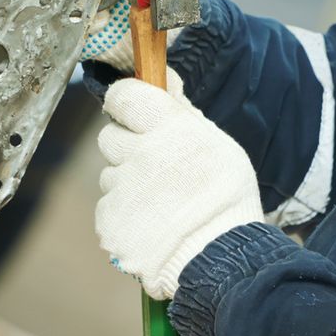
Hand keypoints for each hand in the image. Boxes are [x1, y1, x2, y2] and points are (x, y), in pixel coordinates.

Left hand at [95, 72, 261, 299]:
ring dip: (128, 186)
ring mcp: (121, 189)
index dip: (125, 102)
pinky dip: (124, 216)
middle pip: (109, 137)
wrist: (221, 259)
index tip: (132, 112)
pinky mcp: (109, 221)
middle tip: (155, 168)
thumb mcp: (216, 144)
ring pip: (110, 176)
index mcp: (167, 128)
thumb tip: (163, 75)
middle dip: (127, 149)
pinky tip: (151, 225)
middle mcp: (139, 153)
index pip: (122, 96)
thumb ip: (182, 112)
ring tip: (161, 205)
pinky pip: (108, 209)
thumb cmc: (226, 198)